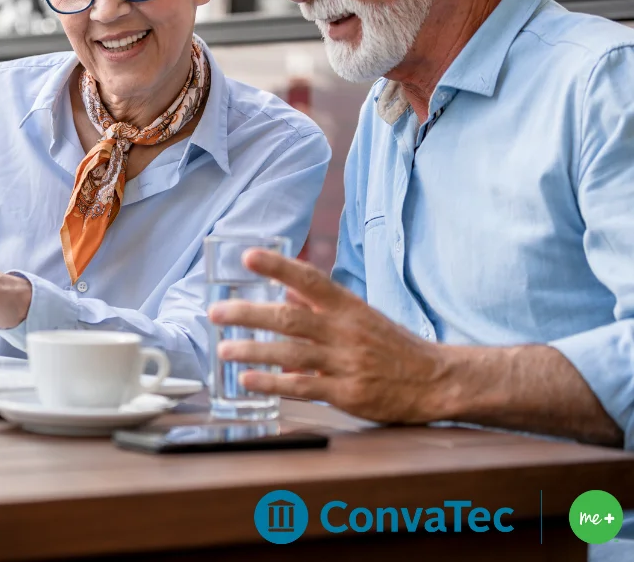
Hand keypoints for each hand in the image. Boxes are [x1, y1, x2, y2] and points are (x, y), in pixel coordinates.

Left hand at [207, 249, 451, 424]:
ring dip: (252, 350)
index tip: (247, 257)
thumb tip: (286, 290)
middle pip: (289, 317)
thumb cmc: (392, 346)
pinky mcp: (347, 393)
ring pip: (290, 353)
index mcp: (348, 306)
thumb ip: (321, 305)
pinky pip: (302, 386)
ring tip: (222, 349)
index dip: (278, 267)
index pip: (309, 279)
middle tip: (215, 312)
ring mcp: (344, 362)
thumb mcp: (360, 316)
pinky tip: (247, 379)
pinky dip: (272, 382)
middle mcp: (344, 331)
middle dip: (248, 313)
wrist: (435, 381)